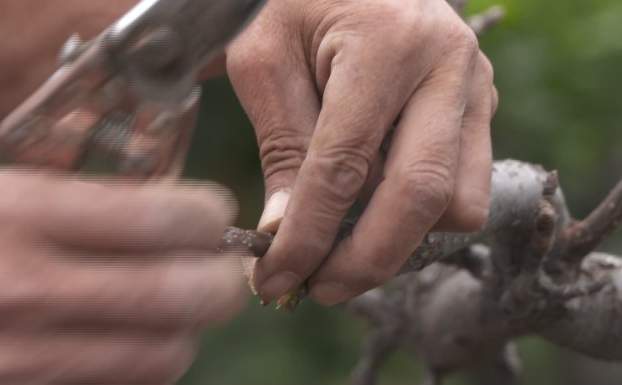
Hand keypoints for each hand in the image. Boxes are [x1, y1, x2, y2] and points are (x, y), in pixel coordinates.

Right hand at [0, 170, 245, 383]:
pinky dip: (142, 367)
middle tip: (221, 272)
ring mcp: (11, 360)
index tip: (215, 218)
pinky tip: (127, 344)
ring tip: (171, 311)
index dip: (209, 218)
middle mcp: (13, 288)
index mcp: (9, 214)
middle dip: (221, 283)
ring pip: (163, 356)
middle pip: (179, 296)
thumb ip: (82, 208)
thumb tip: (179, 219)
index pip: (159, 217)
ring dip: (183, 332)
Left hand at [227, 0, 497, 304]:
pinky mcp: (482, 107)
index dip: (308, 236)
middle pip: (422, 198)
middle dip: (367, 261)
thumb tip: (284, 234)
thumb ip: (281, 146)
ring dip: (401, 237)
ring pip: (459, 204)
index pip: (344, 166)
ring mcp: (476, 89)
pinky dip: (420, 214)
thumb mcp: (264, 58)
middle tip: (318, 288)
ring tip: (345, 235)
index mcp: (388, 44)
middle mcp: (449, 67)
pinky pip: (466, 187)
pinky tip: (376, 201)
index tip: (276, 280)